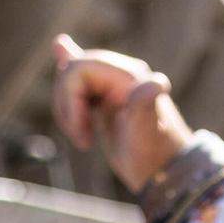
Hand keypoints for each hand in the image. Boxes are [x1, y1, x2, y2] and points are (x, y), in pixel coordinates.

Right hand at [50, 36, 194, 192]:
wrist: (164, 173)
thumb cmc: (154, 155)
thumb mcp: (144, 133)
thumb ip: (143, 104)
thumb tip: (157, 82)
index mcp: (129, 76)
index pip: (78, 69)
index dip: (70, 99)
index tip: (82, 132)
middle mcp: (121, 74)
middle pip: (72, 71)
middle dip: (67, 105)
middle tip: (83, 138)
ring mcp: (113, 85)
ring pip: (71, 82)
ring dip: (68, 111)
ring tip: (84, 138)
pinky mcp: (107, 99)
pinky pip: (80, 84)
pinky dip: (69, 81)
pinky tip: (59, 49)